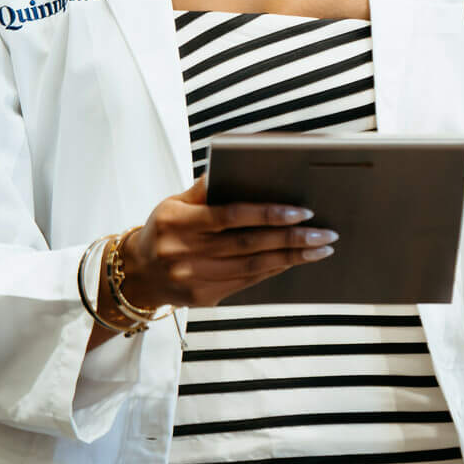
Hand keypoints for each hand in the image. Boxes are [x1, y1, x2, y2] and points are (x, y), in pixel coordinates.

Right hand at [113, 176, 337, 310]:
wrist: (138, 274)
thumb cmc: (163, 229)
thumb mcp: (174, 203)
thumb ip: (204, 189)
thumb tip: (237, 166)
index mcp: (179, 223)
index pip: (231, 216)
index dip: (268, 214)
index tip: (301, 211)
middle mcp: (187, 253)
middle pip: (249, 245)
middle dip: (292, 238)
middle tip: (325, 232)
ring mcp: (196, 279)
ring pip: (254, 267)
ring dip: (292, 258)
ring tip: (321, 248)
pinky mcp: (206, 297)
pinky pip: (248, 282)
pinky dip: (274, 270)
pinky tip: (294, 261)